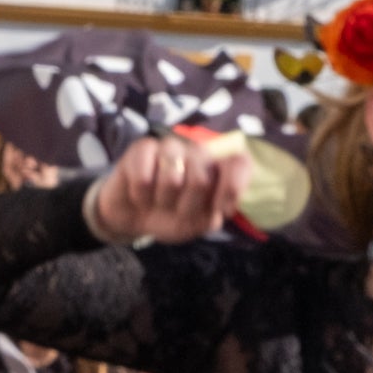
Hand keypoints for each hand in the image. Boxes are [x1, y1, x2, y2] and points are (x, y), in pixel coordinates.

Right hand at [86, 135, 249, 246]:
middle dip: (187, 207)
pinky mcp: (142, 148)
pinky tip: (140, 195)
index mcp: (217, 169)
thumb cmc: (169, 218)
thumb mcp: (197, 224)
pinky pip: (144, 177)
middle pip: (202, 180)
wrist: (133, 219)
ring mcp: (170, 148)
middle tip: (177, 211)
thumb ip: (213, 214)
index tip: (223, 210)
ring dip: (162, 202)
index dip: (233, 186)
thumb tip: (224, 205)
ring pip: (172, 178)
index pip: (239, 163)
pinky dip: (140, 196)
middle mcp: (197, 153)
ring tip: (158, 202)